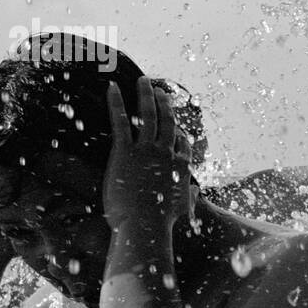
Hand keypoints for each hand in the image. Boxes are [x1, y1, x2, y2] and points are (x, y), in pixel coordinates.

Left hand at [104, 77, 192, 230]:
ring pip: (148, 115)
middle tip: (159, 91)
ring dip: (146, 95)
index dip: (178, 130)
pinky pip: (121, 121)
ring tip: (143, 82)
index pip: (183, 142)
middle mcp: (166, 153)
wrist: (145, 225)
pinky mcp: (125, 151)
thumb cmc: (162, 222)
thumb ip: (189, 197)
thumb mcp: (182, 209)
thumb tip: (194, 193)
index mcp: (181, 166)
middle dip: (164, 103)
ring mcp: (146, 150)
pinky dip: (116, 102)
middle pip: (168, 121)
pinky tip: (112, 87)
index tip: (174, 122)